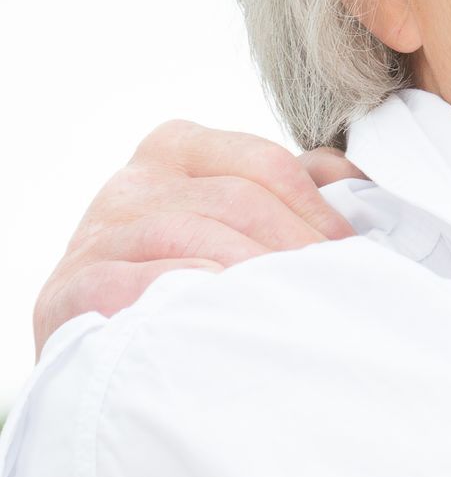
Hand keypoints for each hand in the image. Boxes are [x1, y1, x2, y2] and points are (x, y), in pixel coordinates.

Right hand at [32, 121, 360, 355]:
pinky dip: (175, 285)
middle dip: (291, 244)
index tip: (348, 249)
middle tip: (329, 284)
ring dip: (249, 269)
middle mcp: (135, 179)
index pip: (264, 164)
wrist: (95, 330)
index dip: (315, 208)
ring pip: (190, 234)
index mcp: (180, 147)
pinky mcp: (68, 286)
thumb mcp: (234, 211)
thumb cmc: (182, 264)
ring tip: (289, 300)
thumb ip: (294, 183)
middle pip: (236, 200)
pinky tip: (211, 299)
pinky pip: (128, 279)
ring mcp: (97, 230)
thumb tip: (355, 180)